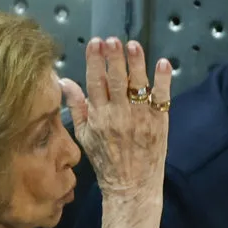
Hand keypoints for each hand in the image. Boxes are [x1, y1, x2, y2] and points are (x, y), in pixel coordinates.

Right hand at [59, 37, 171, 199]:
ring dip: (136, 63)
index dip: (95, 61)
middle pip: (117, 80)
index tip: (95, 43)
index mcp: (99, 117)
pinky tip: (163, 63)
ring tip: (133, 45)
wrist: (131, 187)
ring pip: (138, 85)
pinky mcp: (159, 122)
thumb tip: (64, 82)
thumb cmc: (105, 162)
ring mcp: (140, 118)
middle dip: (114, 58)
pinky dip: (163, 80)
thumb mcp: (84, 136)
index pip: (95, 83)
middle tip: (113, 40)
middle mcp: (119, 115)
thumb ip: (76, 107)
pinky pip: (162, 97)